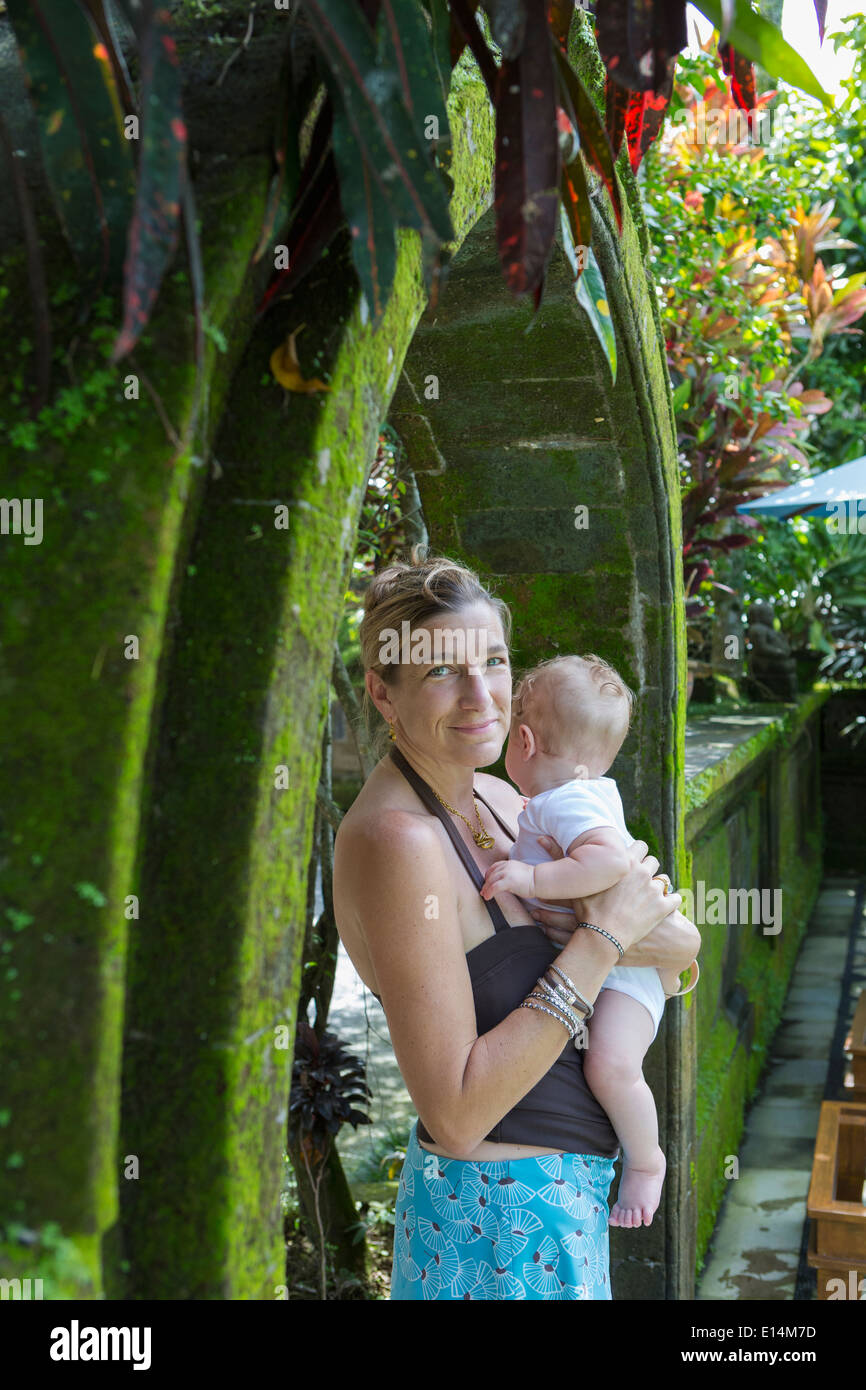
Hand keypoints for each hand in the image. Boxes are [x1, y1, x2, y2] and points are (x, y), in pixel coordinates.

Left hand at [481, 858, 535, 900]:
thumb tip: (501, 883)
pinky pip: (495, 887)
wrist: (540, 880)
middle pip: (491, 874)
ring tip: (485, 895)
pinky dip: (489, 892)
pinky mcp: (508, 881)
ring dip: (486, 889)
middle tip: (483, 891)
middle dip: (486, 883)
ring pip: (491, 881)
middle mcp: (506, 866)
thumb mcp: (518, 872)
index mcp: (509, 863)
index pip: (494, 867)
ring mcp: (507, 873)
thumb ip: (509, 875)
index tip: (486, 882)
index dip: (488, 875)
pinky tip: (488, 897)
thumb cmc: (532, 879)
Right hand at [529, 837, 680, 955]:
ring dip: (659, 884)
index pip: (639, 845)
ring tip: (651, 893)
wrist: (603, 938)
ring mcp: (655, 889)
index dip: (636, 853)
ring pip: (664, 878)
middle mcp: (642, 871)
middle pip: (653, 860)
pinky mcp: (664, 907)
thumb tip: (540, 838)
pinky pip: (676, 899)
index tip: (631, 861)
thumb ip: (557, 858)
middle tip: (641, 878)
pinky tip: (666, 907)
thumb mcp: (573, 883)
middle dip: (648, 867)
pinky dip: (672, 902)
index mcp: (624, 862)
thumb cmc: (587, 911)